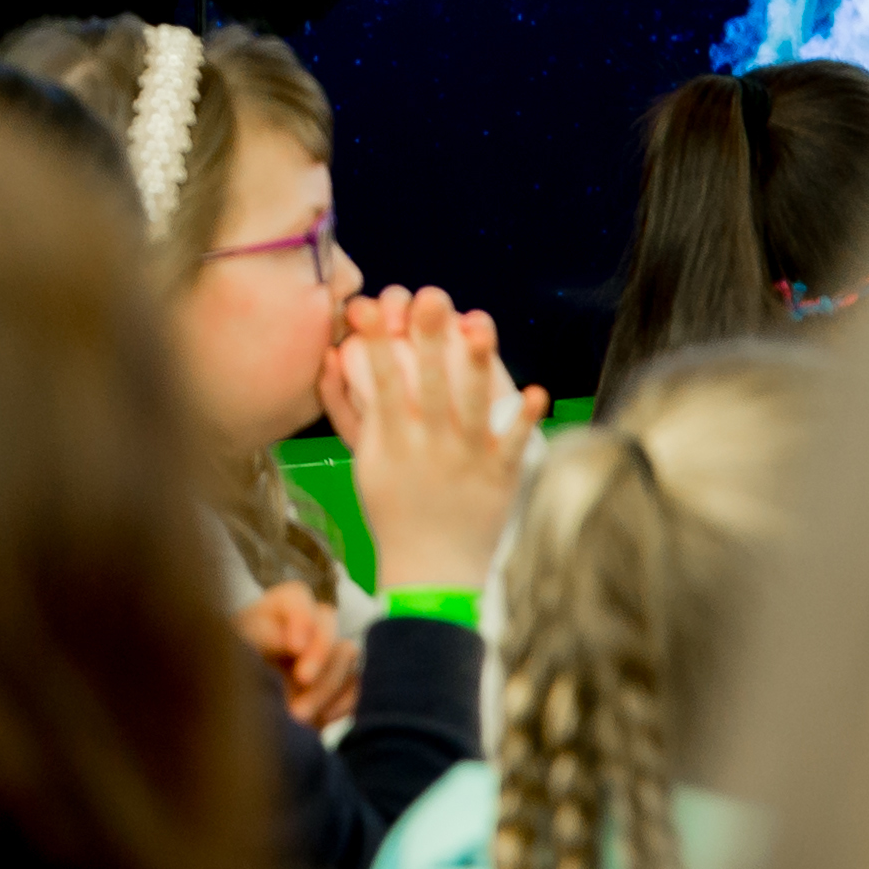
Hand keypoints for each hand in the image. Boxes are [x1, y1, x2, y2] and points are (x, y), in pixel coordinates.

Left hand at [232, 582, 362, 730]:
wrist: (229, 732)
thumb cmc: (221, 684)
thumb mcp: (230, 656)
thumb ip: (254, 639)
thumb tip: (284, 639)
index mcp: (269, 615)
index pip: (296, 597)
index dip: (301, 617)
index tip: (294, 647)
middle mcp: (299, 631)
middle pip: (327, 619)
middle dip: (320, 651)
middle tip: (302, 680)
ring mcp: (321, 659)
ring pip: (347, 653)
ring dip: (327, 685)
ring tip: (299, 717)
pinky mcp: (336, 689)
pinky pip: (357, 685)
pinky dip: (344, 703)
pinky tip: (321, 721)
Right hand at [319, 285, 546, 594]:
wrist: (430, 571)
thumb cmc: (393, 509)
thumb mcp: (362, 461)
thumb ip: (345, 408)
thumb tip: (331, 356)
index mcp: (392, 442)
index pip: (380, 384)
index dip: (374, 344)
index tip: (368, 305)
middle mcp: (428, 446)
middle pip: (427, 385)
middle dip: (427, 339)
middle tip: (429, 296)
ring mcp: (467, 460)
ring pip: (473, 406)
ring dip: (478, 366)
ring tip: (480, 326)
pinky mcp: (500, 477)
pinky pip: (515, 446)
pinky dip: (525, 422)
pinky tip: (536, 392)